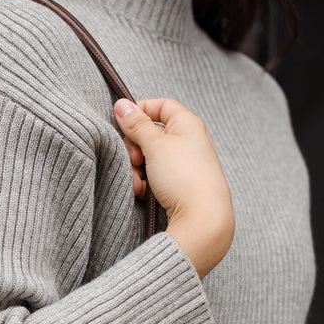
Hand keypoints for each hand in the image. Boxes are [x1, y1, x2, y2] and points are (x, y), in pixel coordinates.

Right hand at [114, 97, 234, 279]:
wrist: (202, 219)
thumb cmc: (184, 178)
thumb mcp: (155, 145)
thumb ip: (137, 124)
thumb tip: (122, 104)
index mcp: (187, 124)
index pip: (161, 106)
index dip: (141, 111)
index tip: (123, 123)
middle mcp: (187, 141)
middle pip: (150, 134)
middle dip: (134, 147)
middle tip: (134, 158)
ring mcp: (182, 164)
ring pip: (147, 158)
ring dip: (136, 169)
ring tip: (140, 181)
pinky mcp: (178, 184)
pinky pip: (153, 176)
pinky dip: (144, 182)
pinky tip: (143, 192)